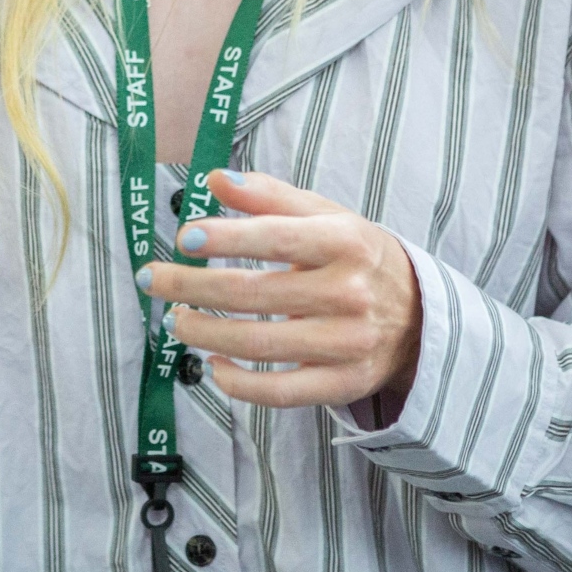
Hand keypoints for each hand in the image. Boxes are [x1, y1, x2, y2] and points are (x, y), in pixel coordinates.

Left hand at [139, 169, 422, 410]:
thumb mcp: (324, 215)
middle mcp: (350, 293)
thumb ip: (269, 195)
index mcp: (345, 243)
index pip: (277, 238)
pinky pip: (282, 392)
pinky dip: (240, 383)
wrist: (419, 313)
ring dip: (206, 333)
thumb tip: (215, 179)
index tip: (184, 238)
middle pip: (257, 294)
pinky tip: (212, 364)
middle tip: (153, 279)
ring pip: (261, 344)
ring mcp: (348, 344)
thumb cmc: (356, 255)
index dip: (228, 238)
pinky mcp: (343, 383)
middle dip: (193, 287)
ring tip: (174, 319)